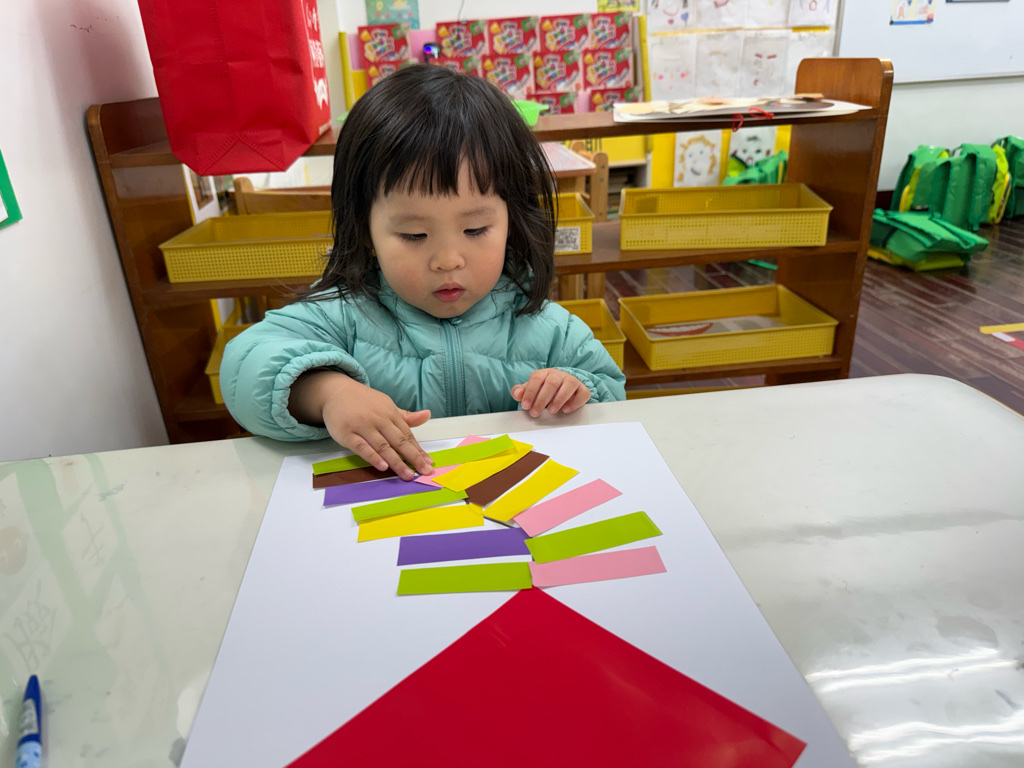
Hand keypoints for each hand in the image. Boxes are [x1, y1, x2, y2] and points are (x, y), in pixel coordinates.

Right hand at [291, 372, 431, 479]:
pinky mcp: (347, 434)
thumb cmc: (364, 402)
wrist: (336, 391)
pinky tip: (383, 466)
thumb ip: (406, 416)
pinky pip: (362, 447)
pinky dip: (373, 457)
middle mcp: (379, 419)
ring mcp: (362, 426)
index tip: (428, 463)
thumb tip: (427, 415)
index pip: (407, 435)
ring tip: (407, 474)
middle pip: (399, 441)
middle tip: (424, 471)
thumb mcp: (386, 405)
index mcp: (390, 413)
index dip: (418, 450)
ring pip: (382, 446)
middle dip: (413, 457)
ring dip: (396, 462)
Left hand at [511, 369, 589, 417]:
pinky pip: (583, 393)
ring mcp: (572, 381)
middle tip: (535, 412)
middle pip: (551, 383)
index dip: (530, 392)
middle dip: (542, 399)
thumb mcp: (531, 390)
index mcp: (544, 373)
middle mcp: (558, 375)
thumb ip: (521, 392)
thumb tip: (517, 394)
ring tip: (551, 410)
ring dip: (559, 399)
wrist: (563, 387)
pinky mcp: (582, 389)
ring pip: (568, 385)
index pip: (536, 378)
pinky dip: (575, 402)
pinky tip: (566, 409)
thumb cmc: (544, 390)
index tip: (526, 406)